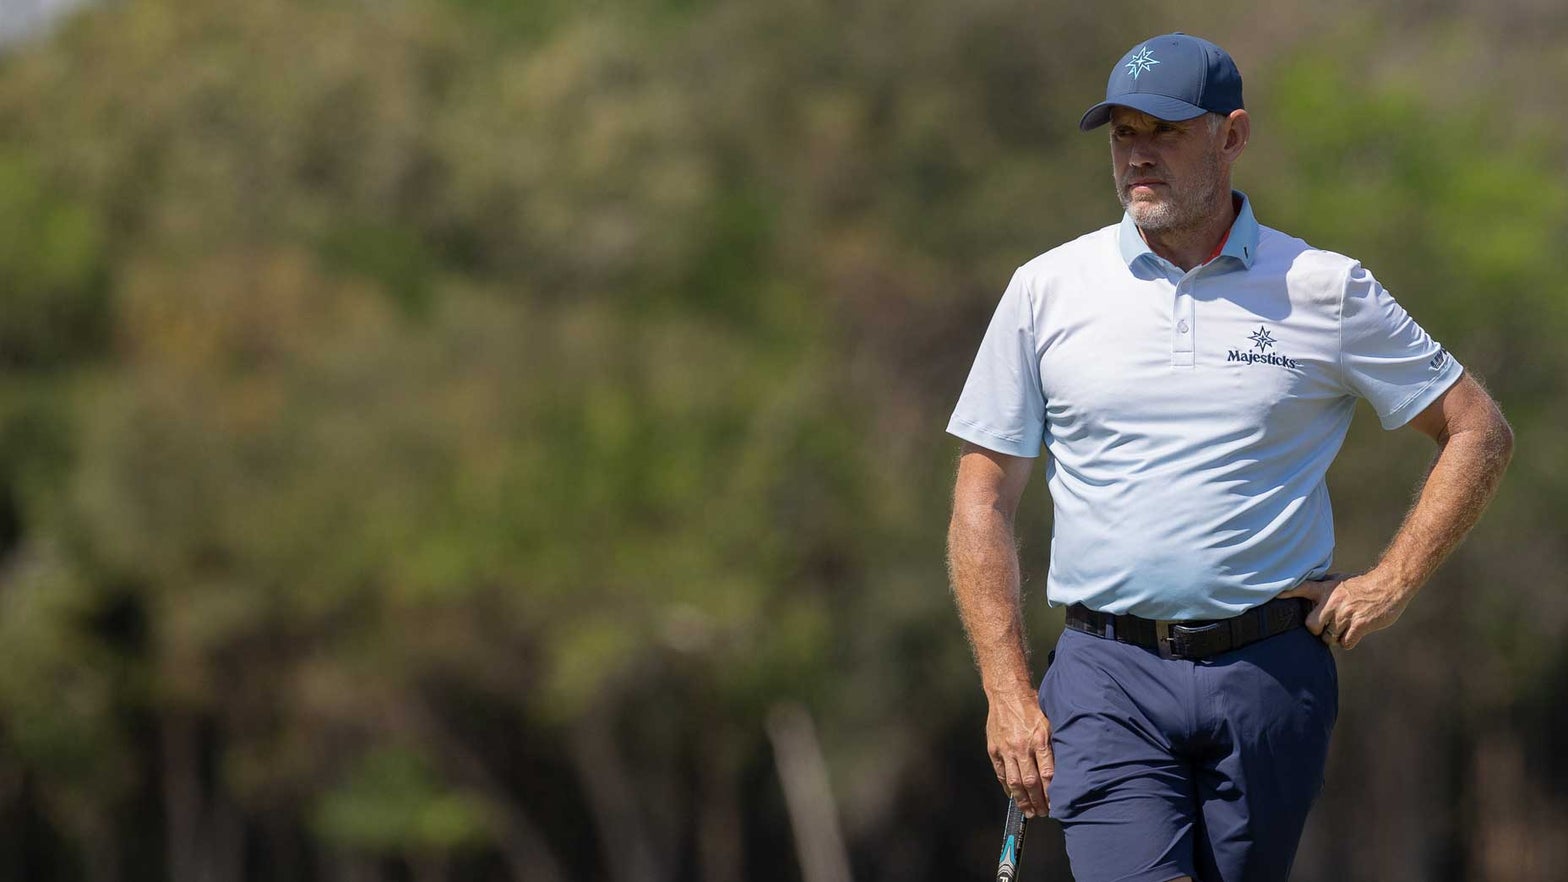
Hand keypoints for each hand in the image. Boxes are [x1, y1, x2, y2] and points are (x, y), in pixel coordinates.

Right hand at [986, 686, 1053, 817]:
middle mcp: (1022, 747)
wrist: (1007, 693)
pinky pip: (1001, 773)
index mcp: (1039, 740)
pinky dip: (1007, 787)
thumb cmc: (1032, 706)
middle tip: (1044, 813)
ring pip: (1014, 782)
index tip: (1056, 804)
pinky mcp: (994, 749)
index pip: (1047, 774)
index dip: (1052, 793)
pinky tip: (1013, 796)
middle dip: (1038, 801)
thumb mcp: (1050, 722)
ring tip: (1029, 812)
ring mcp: (1006, 749)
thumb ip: (1054, 745)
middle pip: (1031, 782)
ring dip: (1022, 800)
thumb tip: (1064, 767)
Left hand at [1276, 571, 1410, 649]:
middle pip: (1311, 626)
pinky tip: (1353, 633)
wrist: (1390, 584)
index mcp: (1326, 589)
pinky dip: (1347, 642)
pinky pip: (1345, 643)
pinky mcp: (1360, 625)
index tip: (1275, 596)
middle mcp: (1333, 602)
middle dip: (1317, 630)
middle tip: (1326, 627)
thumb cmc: (1363, 583)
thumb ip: (1323, 587)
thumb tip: (1306, 590)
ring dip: (1335, 637)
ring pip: (1329, 637)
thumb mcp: (1339, 580)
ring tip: (1343, 628)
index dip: (1287, 593)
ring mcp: (1346, 614)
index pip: (1301, 588)